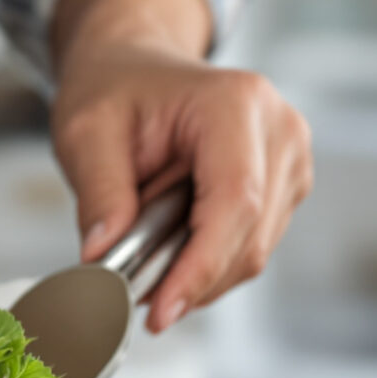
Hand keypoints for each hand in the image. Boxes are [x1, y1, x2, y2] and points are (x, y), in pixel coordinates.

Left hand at [49, 0, 312, 333]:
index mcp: (236, 103)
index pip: (235, 202)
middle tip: (128, 296)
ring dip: (197, 272)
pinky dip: (208, 261)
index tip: (159, 312)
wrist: (136, 65)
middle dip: (191, 279)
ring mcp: (291, 158)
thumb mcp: (86, 132)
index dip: (200, 266)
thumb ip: (98, 194)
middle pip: (250, 237)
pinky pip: (252, 246)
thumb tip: (103, 261)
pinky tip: (169, 246)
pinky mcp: (287, 185)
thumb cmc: (114, 88)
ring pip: (254, 251)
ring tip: (142, 255)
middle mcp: (280, 129)